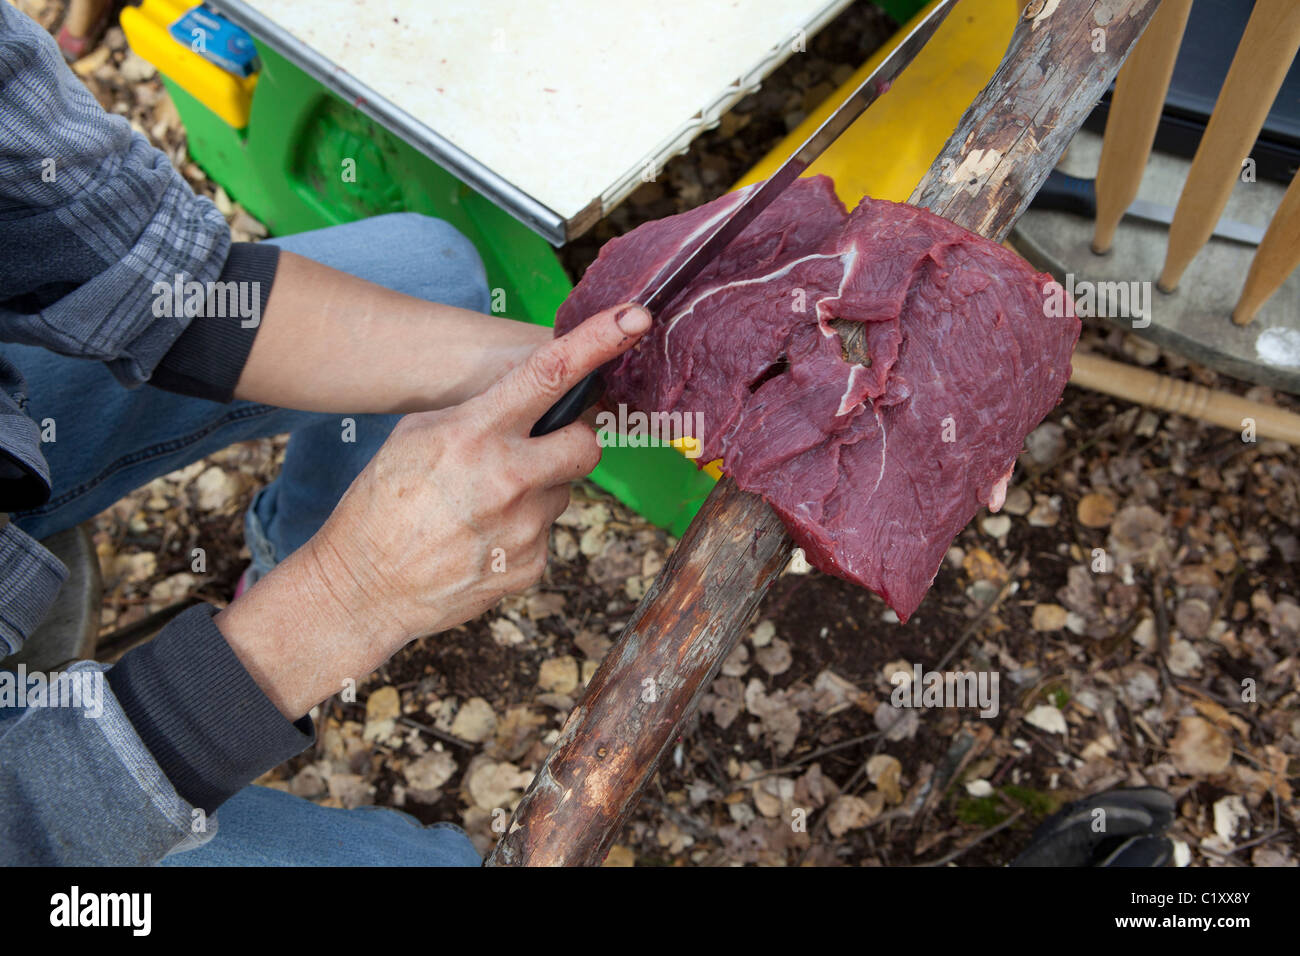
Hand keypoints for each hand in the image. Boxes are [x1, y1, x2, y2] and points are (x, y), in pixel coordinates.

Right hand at [216, 302, 651, 717]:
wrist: (364, 589)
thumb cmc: (381, 504)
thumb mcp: (415, 436)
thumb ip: (477, 411)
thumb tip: (530, 396)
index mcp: (476, 434)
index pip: (550, 376)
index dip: (599, 343)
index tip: (635, 318)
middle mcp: (510, 479)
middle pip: (587, 443)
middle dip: (570, 441)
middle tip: (535, 450)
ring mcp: (526, 527)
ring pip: (563, 490)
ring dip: (537, 489)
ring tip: (484, 504)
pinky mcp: (533, 565)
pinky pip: (547, 531)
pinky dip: (523, 529)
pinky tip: (482, 537)